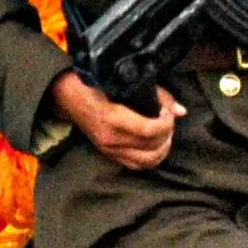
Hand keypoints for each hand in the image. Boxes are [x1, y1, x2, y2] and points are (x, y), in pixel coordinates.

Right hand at [53, 70, 181, 169]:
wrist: (67, 96)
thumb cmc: (94, 83)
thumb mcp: (123, 83)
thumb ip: (154, 95)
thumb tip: (180, 110)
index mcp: (113, 119)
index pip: (149, 130)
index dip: (166, 122)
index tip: (167, 111)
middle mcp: (110, 139)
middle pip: (151, 148)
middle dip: (167, 134)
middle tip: (169, 121)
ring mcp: (108, 149)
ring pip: (146, 162)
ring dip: (162, 150)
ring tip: (166, 134)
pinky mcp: (108, 154)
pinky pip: (136, 165)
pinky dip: (151, 158)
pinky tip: (156, 145)